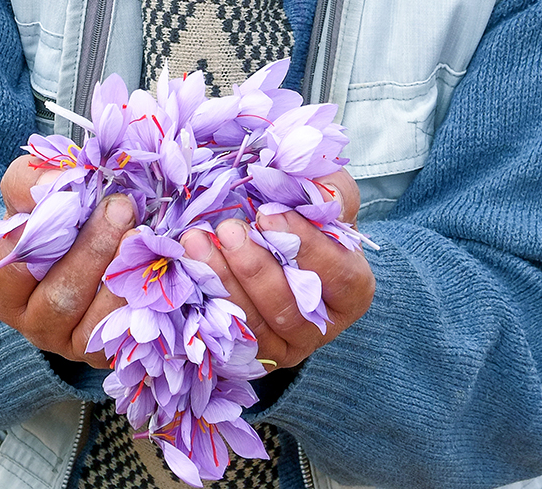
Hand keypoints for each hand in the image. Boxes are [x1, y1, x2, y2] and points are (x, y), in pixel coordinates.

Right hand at [0, 156, 134, 366]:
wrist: (108, 241)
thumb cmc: (65, 216)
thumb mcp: (38, 193)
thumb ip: (34, 182)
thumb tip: (57, 182)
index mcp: (5, 285)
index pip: (7, 270)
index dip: (31, 242)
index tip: (63, 205)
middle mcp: (34, 321)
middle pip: (58, 296)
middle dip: (92, 250)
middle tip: (121, 208)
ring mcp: (70, 343)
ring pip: (96, 320)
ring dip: (121, 274)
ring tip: (143, 236)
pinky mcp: (107, 353)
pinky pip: (125, 333)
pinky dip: (142, 299)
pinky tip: (157, 267)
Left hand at [179, 169, 374, 368]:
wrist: (270, 240)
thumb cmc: (304, 215)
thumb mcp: (326, 192)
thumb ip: (330, 189)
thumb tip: (325, 197)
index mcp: (351, 288)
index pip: (338, 275)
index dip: (305, 247)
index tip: (267, 216)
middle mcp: (323, 324)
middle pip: (291, 307)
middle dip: (255, 268)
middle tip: (228, 230)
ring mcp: (287, 344)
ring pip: (255, 324)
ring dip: (223, 282)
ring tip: (197, 242)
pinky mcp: (252, 351)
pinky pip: (228, 333)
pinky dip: (207, 299)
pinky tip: (190, 267)